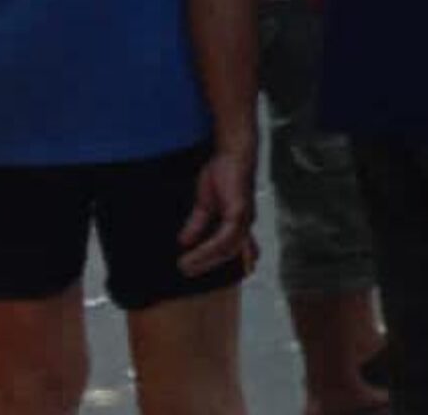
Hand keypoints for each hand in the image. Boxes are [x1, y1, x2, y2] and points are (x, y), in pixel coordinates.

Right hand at [176, 144, 255, 276]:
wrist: (231, 154)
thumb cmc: (223, 174)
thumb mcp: (206, 203)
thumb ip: (198, 223)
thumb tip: (184, 242)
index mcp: (238, 221)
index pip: (240, 247)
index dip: (240, 261)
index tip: (235, 274)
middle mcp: (244, 223)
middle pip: (230, 252)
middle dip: (208, 264)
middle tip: (185, 271)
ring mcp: (243, 218)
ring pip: (227, 248)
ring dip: (204, 258)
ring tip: (184, 265)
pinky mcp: (239, 211)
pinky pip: (225, 236)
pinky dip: (209, 246)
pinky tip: (194, 250)